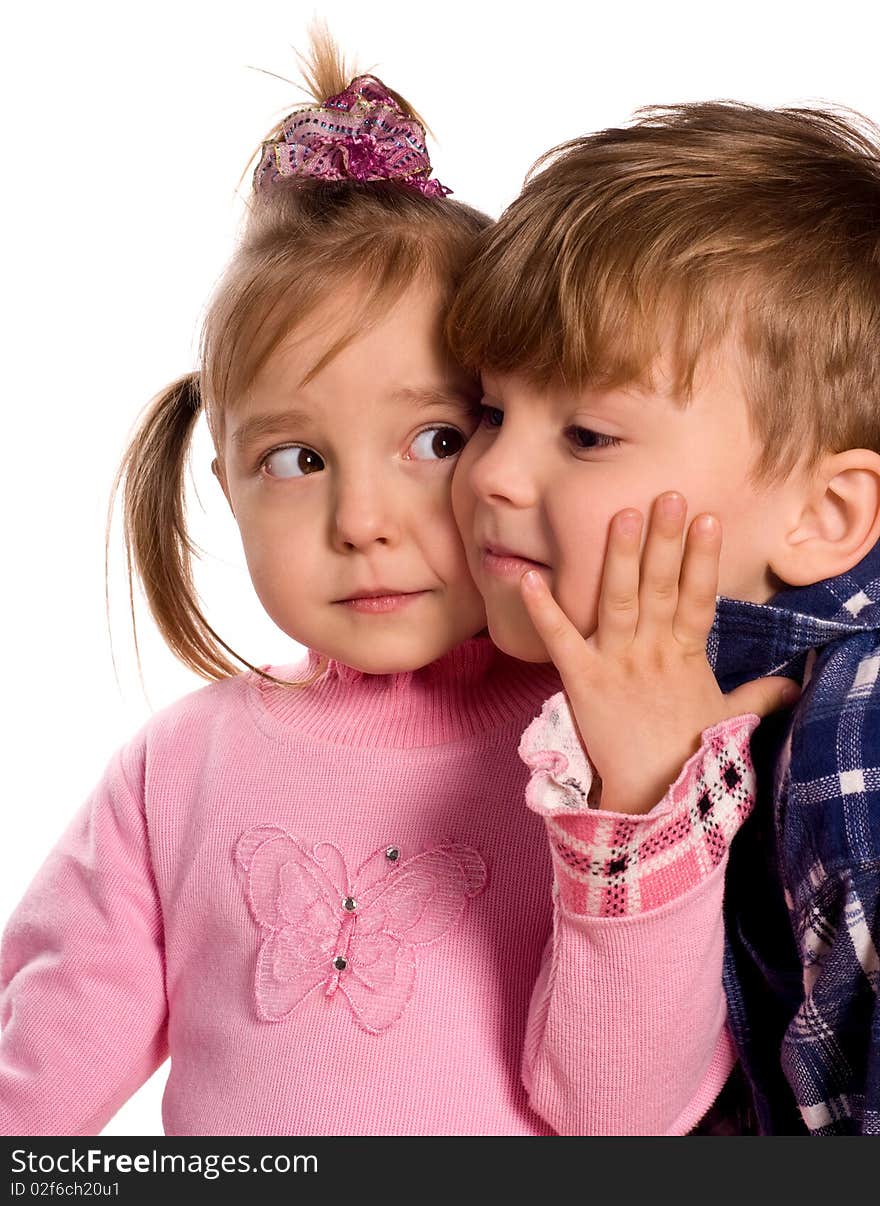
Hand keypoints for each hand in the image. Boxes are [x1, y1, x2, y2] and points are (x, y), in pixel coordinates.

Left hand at [519, 491, 799, 814]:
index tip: (707, 518)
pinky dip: (543, 609)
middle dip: (663, 540)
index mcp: (686, 656)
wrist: (653, 799)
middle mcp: (653, 652)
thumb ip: (757, 694)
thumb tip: (793, 684)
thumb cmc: (689, 756)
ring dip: (619, 556)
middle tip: (666, 496)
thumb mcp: (726, 718)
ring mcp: (617, 664)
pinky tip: (528, 576)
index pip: (699, 597)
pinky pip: (559, 640)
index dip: (703, 558)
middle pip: (661, 587)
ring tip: (622, 514)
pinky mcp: (581, 681)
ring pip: (619, 600)